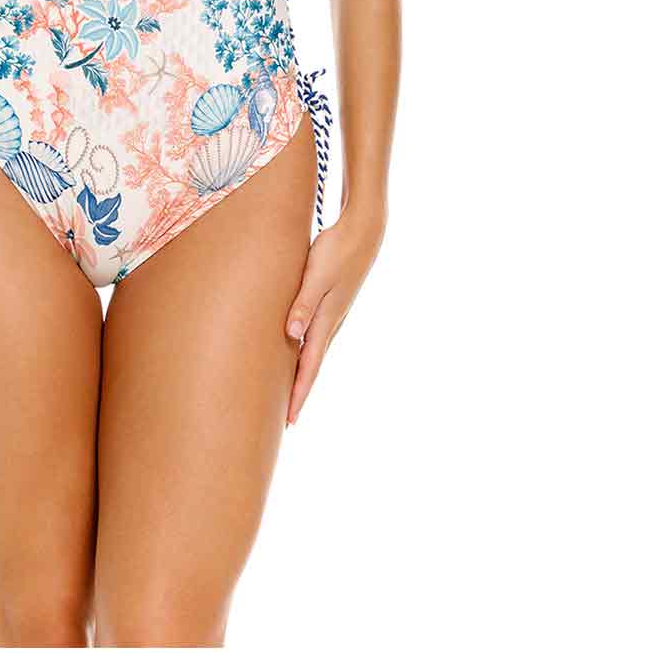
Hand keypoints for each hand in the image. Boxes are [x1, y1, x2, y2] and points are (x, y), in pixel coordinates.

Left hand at [284, 201, 386, 425]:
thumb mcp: (316, 276)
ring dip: (302, 373)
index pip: (309, 366)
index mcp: (325, 321)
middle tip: (287, 419)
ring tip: (289, 391)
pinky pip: (315, 336)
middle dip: (299, 391)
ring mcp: (333, 314)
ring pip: (314, 352)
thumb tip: (292, 335)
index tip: (290, 420)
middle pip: (311, 366)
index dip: (299, 393)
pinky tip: (298, 350)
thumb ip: (303, 304)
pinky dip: (305, 352)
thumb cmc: (337, 251)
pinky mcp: (332, 303)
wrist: (364, 232)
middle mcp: (330, 323)